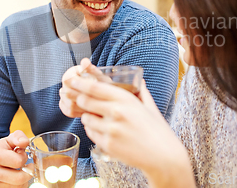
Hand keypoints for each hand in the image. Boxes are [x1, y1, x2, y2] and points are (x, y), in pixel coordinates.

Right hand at [0, 130, 32, 187]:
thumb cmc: (3, 150)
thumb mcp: (10, 140)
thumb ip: (19, 137)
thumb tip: (24, 142)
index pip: (18, 161)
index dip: (24, 158)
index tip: (21, 155)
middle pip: (19, 178)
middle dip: (27, 172)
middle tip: (26, 167)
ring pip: (17, 187)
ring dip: (23, 181)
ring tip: (18, 173)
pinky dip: (17, 187)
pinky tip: (14, 180)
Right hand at [59, 58, 97, 117]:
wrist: (102, 90)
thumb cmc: (100, 81)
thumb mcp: (98, 74)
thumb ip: (90, 69)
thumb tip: (85, 61)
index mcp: (71, 74)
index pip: (68, 81)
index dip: (79, 88)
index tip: (90, 91)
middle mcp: (65, 84)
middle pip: (67, 95)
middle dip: (81, 99)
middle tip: (93, 102)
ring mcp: (64, 95)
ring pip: (68, 104)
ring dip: (80, 107)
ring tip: (92, 107)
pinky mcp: (66, 105)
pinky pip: (67, 111)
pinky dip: (77, 113)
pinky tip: (86, 111)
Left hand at [70, 79, 195, 187]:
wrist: (163, 157)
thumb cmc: (157, 130)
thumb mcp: (149, 107)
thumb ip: (141, 92)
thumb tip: (139, 80)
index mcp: (126, 99)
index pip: (95, 87)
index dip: (80, 83)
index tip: (73, 80)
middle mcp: (116, 112)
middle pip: (85, 101)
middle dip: (80, 99)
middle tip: (80, 99)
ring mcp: (111, 129)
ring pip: (86, 118)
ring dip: (87, 116)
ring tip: (98, 117)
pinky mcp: (107, 144)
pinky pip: (90, 133)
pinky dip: (93, 129)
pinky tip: (103, 129)